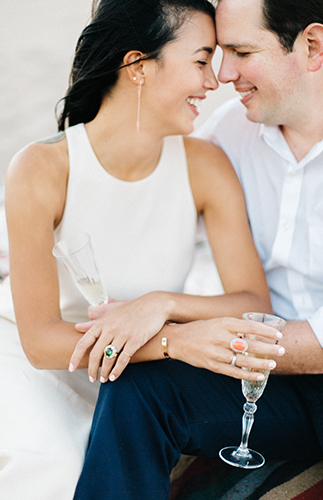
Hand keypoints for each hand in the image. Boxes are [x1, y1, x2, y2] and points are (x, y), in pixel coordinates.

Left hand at [69, 291, 172, 382]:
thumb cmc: (134, 308)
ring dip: (105, 372)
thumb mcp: (112, 311)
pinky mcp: (135, 340)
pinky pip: (123, 360)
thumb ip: (95, 320)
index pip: (83, 342)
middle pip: (95, 354)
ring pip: (108, 358)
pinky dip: (117, 371)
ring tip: (104, 379)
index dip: (75, 357)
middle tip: (91, 378)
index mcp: (103, 322)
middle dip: (91, 369)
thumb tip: (78, 327)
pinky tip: (114, 377)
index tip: (71, 368)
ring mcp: (123, 335)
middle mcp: (110, 328)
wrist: (155, 305)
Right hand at [168, 317, 284, 380]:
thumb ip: (234, 328)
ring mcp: (216, 352)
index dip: (266, 331)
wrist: (177, 340)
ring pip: (244, 360)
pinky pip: (234, 372)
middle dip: (268, 348)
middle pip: (250, 344)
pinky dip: (248, 375)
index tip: (279, 335)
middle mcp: (220, 337)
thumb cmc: (200, 330)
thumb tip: (255, 335)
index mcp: (223, 323)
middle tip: (281, 350)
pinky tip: (259, 376)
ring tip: (273, 363)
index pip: (250, 326)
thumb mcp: (217, 323)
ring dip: (261, 363)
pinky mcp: (212, 365)